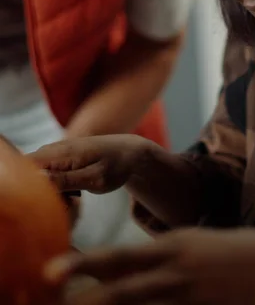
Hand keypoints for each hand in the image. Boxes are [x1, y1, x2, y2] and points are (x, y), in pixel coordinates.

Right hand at [29, 134, 148, 193]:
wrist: (130, 153)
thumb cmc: (116, 165)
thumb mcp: (94, 178)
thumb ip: (65, 180)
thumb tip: (36, 181)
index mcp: (59, 153)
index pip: (25, 169)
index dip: (30, 188)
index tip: (51, 202)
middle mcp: (52, 150)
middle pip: (29, 175)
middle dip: (40, 194)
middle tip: (67, 203)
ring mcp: (55, 153)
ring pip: (38, 178)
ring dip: (49, 193)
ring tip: (73, 199)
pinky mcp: (60, 159)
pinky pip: (47, 177)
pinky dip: (57, 189)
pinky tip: (74, 194)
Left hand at [47, 228, 254, 304]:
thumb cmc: (246, 255)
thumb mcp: (201, 246)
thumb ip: (169, 256)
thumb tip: (138, 269)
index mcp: (175, 246)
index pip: (120, 257)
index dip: (85, 264)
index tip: (53, 270)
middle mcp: (177, 269)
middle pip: (119, 286)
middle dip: (82, 292)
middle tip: (50, 288)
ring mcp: (190, 295)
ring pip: (135, 304)